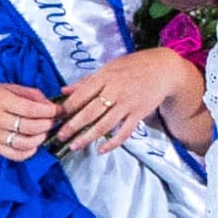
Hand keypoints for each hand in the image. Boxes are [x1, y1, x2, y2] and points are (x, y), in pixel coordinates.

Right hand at [0, 81, 56, 157]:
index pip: (31, 110)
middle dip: (47, 124)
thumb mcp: (7, 87)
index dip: (49, 111)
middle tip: (52, 121)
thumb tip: (50, 105)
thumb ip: (30, 94)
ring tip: (43, 132)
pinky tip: (34, 145)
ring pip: (25, 143)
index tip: (57, 110)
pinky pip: (15, 155)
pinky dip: (29, 152)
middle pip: (30, 127)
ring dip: (40, 139)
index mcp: (1, 100)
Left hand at [50, 50, 195, 152]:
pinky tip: (101, 150)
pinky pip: (124, 132)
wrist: (162, 69)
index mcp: (104, 78)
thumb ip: (85, 82)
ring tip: (74, 146)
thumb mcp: (107, 69)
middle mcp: (114, 90)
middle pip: (90, 112)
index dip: (67, 108)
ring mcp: (127, 103)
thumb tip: (63, 91)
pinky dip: (112, 143)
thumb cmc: (131, 67)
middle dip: (72, 126)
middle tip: (59, 137)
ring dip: (87, 137)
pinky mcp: (139, 114)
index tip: (55, 118)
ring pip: (104, 124)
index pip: (81, 95)